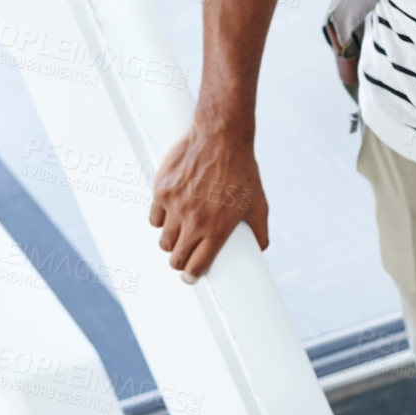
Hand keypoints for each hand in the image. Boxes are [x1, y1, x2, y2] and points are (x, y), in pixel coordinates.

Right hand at [148, 118, 268, 281]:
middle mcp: (194, 221)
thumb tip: (260, 250)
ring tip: (180, 235)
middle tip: (184, 257)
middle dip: (180, 262)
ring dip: (171, 242)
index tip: (191, 277)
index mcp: (217, 229)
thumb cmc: (242, 171)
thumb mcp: (259, 203)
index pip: (196, 267)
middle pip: (176, 259)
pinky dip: (161, 220)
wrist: (221, 138)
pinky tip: (171, 215)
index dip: (192, 276)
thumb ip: (260, 231)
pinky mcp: (162, 191)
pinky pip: (155, 218)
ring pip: (164, 241)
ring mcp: (175, 206)